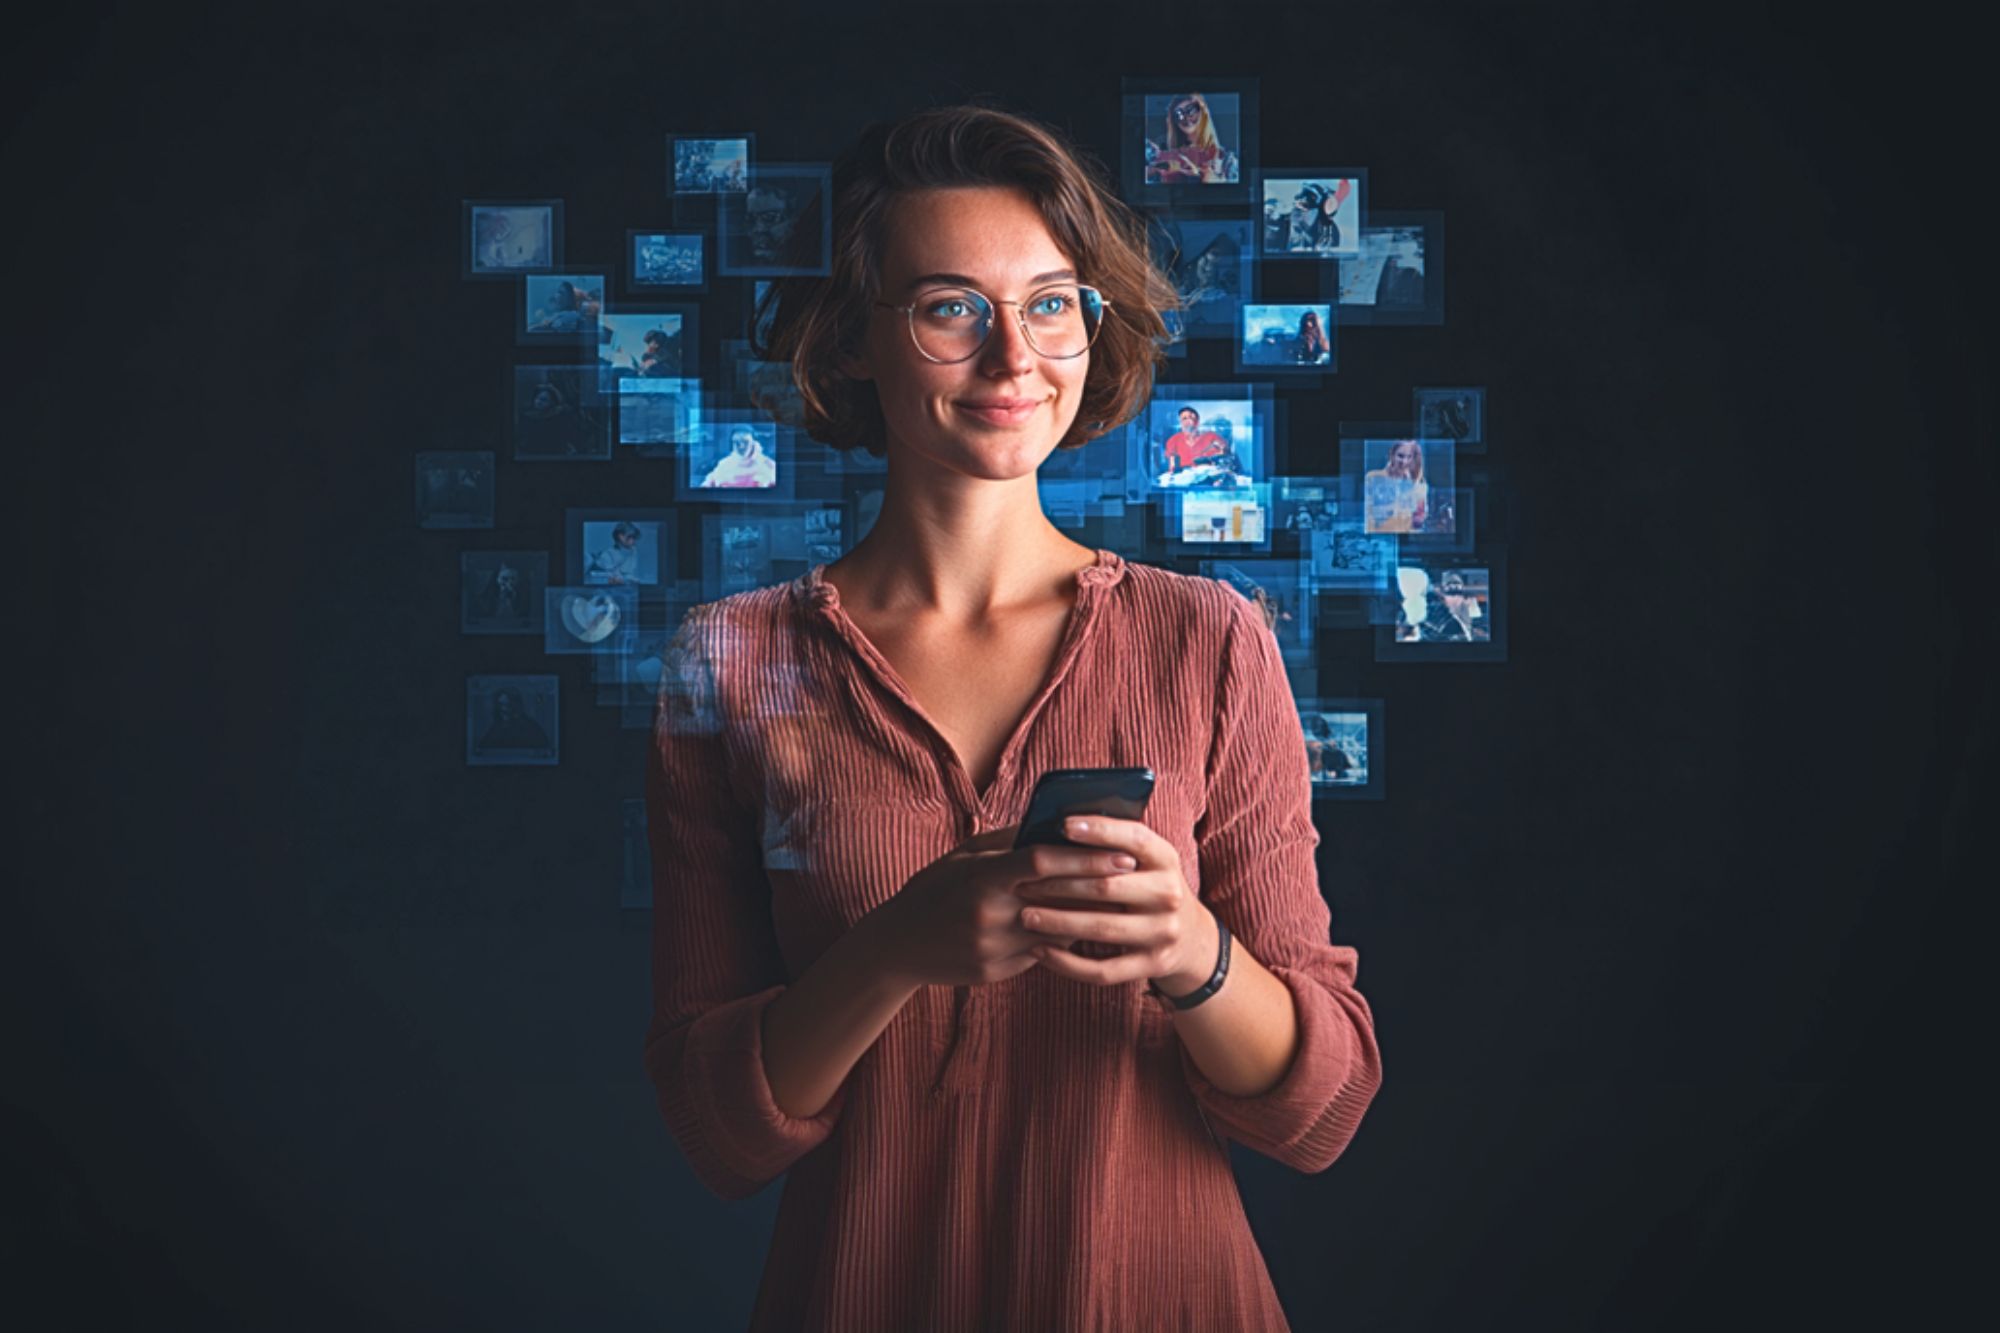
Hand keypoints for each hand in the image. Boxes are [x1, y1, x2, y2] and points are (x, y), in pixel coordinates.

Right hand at [869, 824, 1141, 990]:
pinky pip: (1038, 955)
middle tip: (1133, 876)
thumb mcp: (963, 857)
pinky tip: (1074, 931)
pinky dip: (1057, 941)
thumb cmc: (933, 890)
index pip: (1044, 862)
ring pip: (1055, 932)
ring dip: (1084, 917)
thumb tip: (1052, 822)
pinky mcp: (994, 973)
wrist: (897, 944)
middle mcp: (989, 914)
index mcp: (982, 878)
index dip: (1086, 856)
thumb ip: (1007, 841)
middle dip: (1100, 885)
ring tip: (1113, 903)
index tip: (1121, 853)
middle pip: (1059, 897)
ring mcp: (992, 947)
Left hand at [1016, 815, 1219, 993]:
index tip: (1062, 825)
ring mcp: (1162, 933)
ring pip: (1101, 928)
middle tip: (1022, 882)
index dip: (1099, 831)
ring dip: (1058, 922)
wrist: (1191, 937)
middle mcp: (1169, 894)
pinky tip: (1041, 950)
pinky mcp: (1152, 965)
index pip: (1134, 839)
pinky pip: (1103, 969)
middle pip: (1107, 887)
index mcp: (1165, 858)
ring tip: (1025, 916)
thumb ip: (1114, 843)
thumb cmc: (1148, 885)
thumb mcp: (1145, 860)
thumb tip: (1059, 824)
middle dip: (1060, 884)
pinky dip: (1068, 963)